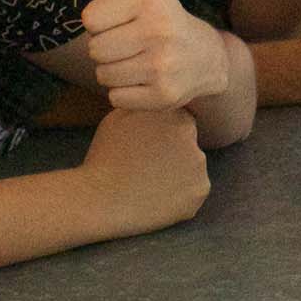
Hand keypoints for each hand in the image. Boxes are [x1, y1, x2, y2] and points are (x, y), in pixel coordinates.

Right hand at [75, 106, 209, 233]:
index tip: (150, 148)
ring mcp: (198, 164)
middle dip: (174, 154)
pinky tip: (158, 198)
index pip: (179, 122)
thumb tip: (152, 99)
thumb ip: (144, 108)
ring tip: (150, 183)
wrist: (100, 201)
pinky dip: (182, 196)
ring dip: (179, 174)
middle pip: (188, 144)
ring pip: (192, 168)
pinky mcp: (199, 190)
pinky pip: (194, 191)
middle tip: (149, 167)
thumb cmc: (105, 159)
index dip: (164, 136)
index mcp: (172, 116)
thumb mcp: (118, 119)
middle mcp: (190, 136)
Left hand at [85, 0, 230, 109]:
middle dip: (106, 49)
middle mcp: (157, 33)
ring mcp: (161, 67)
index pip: (89, 19)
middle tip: (128, 45)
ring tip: (135, 62)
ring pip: (103, 76)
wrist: (209, 59)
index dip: (100, 22)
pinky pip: (116, 97)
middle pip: (95, 50)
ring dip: (114, 72)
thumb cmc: (169, 20)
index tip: (119, 22)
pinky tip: (143, 81)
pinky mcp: (162, 96)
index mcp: (150, 3)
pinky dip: (124, 93)